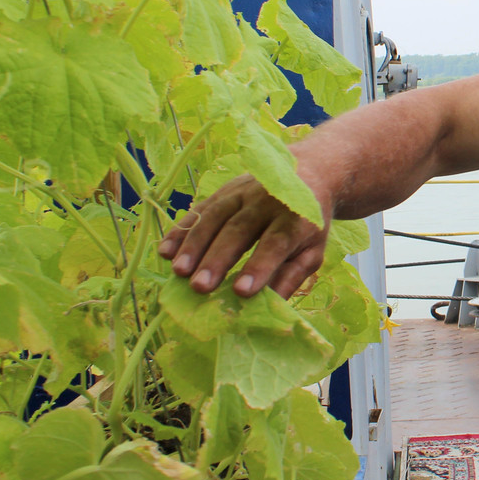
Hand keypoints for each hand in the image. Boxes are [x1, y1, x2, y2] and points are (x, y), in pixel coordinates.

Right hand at [157, 172, 330, 298]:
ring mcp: (242, 192)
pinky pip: (199, 209)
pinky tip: (165, 250)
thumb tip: (270, 307)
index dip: (259, 266)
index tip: (241, 291)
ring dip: (193, 244)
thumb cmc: (308, 223)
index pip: (275, 243)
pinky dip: (181, 229)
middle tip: (199, 287)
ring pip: (214, 217)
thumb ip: (292, 276)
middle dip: (217, 259)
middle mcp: (267, 202)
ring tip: (179, 271)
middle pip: (238, 230)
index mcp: (295, 220)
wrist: (309, 172)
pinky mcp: (223, 190)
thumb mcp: (313, 250)